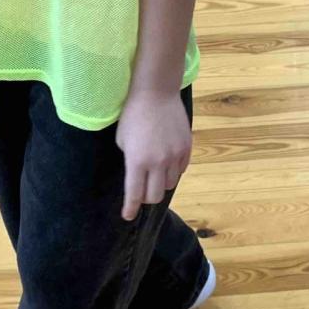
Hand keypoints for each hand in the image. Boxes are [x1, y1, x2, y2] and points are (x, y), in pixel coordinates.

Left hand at [116, 89, 191, 221]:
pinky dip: (173, 171)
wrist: (156, 92)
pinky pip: (181, 170)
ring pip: (169, 185)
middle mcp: (157, 162)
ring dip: (160, 184)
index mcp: (137, 161)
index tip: (128, 215)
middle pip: (155, 196)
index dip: (130, 208)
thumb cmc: (133, 114)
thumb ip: (131, 160)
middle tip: (142, 191)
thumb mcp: (122, 139)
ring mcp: (174, 156)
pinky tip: (167, 163)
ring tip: (155, 174)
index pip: (134, 194)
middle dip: (146, 198)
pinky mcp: (186, 148)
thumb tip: (137, 174)